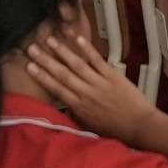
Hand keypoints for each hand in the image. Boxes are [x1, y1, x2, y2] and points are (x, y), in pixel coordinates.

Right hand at [23, 29, 154, 141]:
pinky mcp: (113, 76)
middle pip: (62, 74)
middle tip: (32, 48)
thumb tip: (64, 107)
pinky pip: (98, 60)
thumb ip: (76, 115)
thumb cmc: (115, 128)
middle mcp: (86, 94)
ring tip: (50, 40)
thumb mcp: (90, 126)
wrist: (138, 126)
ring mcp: (99, 83)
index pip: (56, 89)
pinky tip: (78, 38)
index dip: (41, 77)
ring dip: (62, 51)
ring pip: (77, 65)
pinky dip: (88, 49)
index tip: (29, 66)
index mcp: (79, 107)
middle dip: (45, 61)